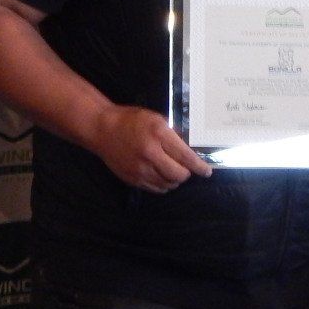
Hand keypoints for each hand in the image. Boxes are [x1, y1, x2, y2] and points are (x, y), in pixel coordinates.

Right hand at [90, 106, 211, 192]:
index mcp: (159, 135)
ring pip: (168, 184)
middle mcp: (150, 154)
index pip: (185, 157)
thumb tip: (189, 150)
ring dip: (174, 180)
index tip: (207, 171)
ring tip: (172, 171)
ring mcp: (140, 169)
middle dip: (186, 173)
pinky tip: (161, 176)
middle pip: (179, 175)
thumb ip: (173, 134)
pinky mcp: (132, 179)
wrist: (102, 129)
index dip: (199, 166)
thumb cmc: (131, 120)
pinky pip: (155, 189)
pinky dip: (163, 185)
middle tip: (185, 168)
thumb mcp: (156, 119)